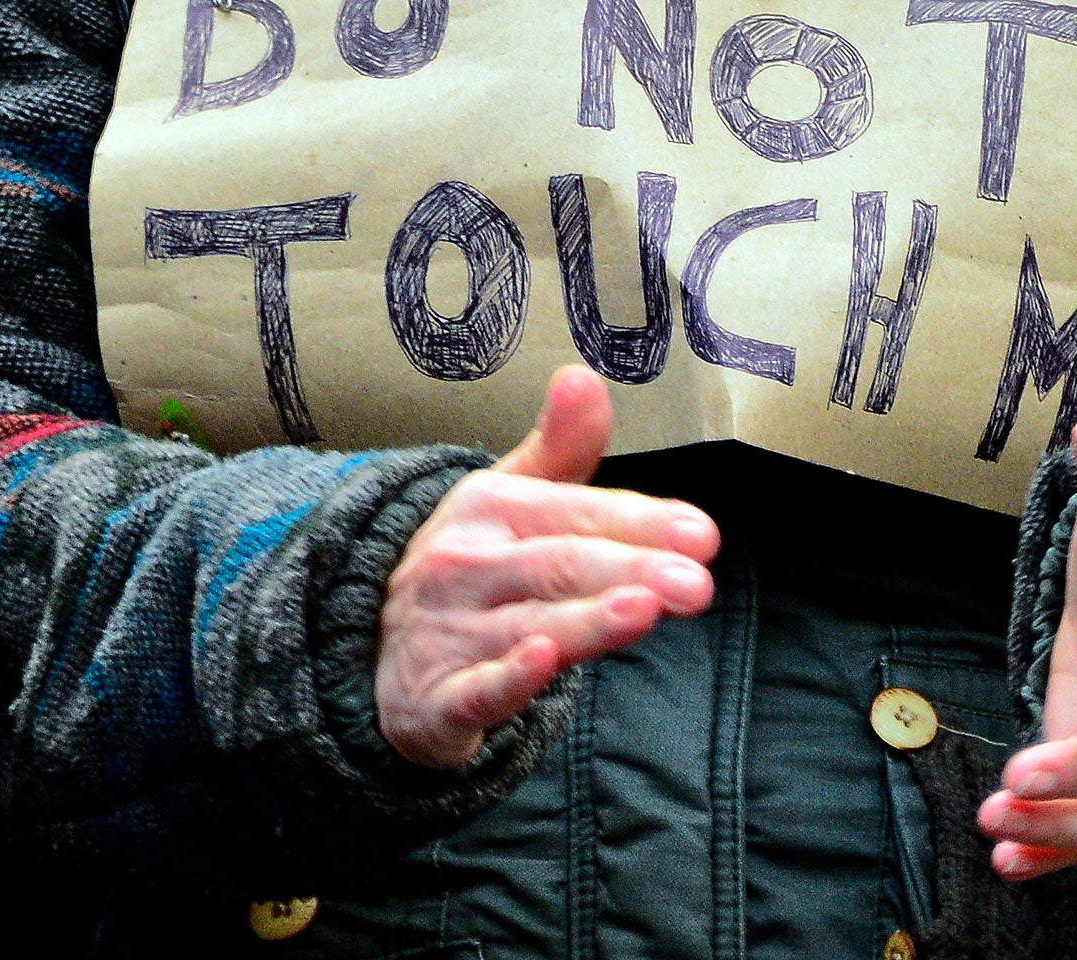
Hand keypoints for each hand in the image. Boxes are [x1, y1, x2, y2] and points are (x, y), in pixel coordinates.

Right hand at [376, 365, 719, 769]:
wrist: (373, 645)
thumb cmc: (473, 564)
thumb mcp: (509, 496)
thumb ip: (563, 446)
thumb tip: (583, 374)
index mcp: (492, 508)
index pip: (576, 512)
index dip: (641, 522)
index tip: (704, 535)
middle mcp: (467, 564)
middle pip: (559, 565)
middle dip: (630, 569)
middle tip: (696, 583)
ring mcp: (449, 633)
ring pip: (528, 624)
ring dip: (587, 620)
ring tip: (644, 609)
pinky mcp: (437, 703)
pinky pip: (474, 689)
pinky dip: (508, 678)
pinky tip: (542, 662)